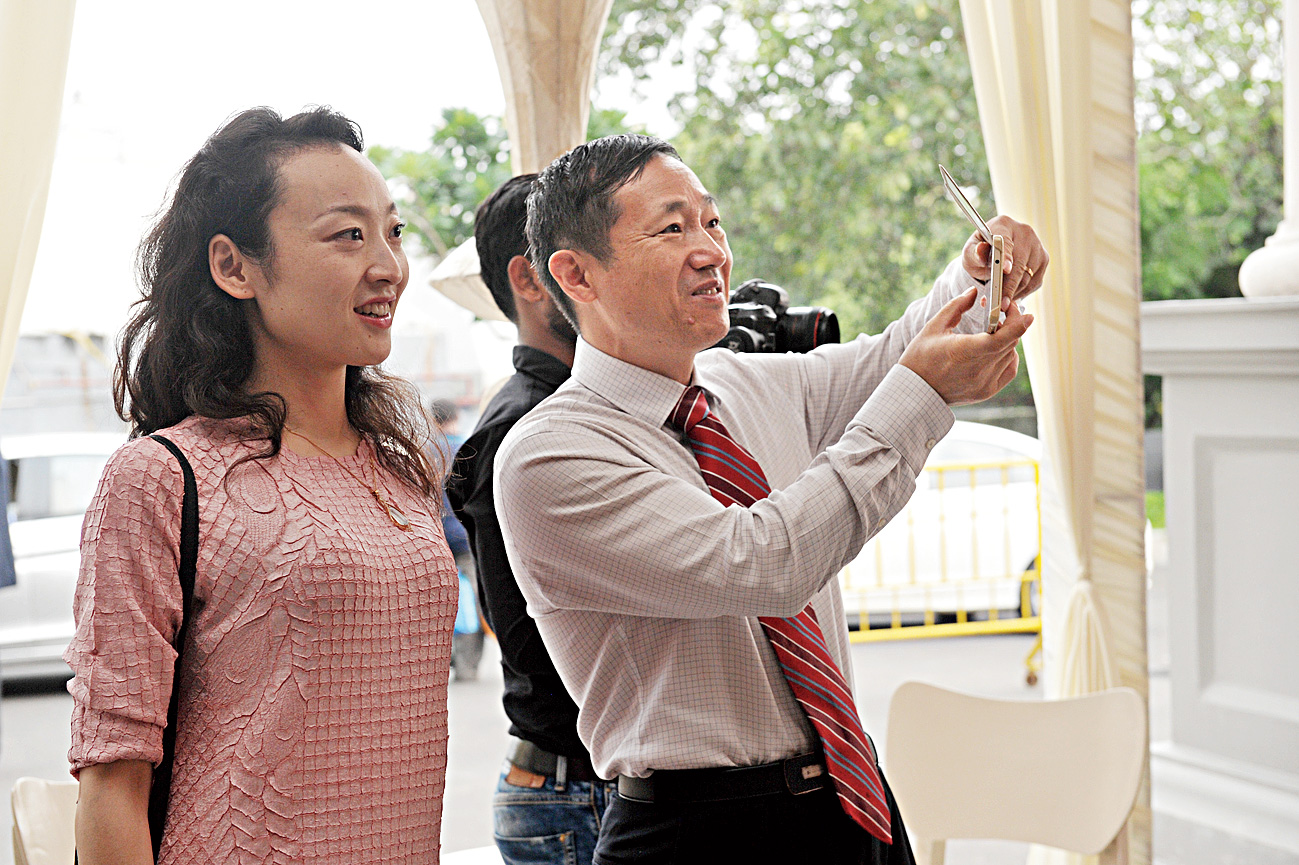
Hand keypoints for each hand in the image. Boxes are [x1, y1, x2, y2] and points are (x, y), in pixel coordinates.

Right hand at [899, 287, 1032, 405]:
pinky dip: (1008, 357)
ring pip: (1010, 354)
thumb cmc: (920, 358)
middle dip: (1009, 325)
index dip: (1018, 325)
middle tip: (1000, 313)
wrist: (914, 391)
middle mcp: (978, 370)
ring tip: (992, 332)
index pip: (1001, 338)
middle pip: (1009, 342)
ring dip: (1007, 340)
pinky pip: (1009, 370)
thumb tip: (973, 293)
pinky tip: (997, 349)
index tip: (1026, 313)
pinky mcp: (987, 392)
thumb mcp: (933, 327)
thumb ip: (956, 306)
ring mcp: (984, 383)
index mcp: (964, 351)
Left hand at [961, 214, 1048, 301]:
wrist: (992, 256)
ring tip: (1000, 304)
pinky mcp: (1043, 260)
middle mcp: (1025, 232)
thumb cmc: (979, 254)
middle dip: (1008, 286)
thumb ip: (974, 253)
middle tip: (1000, 303)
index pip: (1006, 241)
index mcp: (1003, 225)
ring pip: (1027, 276)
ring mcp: (1037, 246)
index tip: (1005, 270)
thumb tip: (981, 250)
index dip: (1006, 256)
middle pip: (1019, 263)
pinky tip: (1010, 298)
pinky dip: (1021, 293)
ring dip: (1014, 293)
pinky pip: (1034, 282)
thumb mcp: (970, 254)